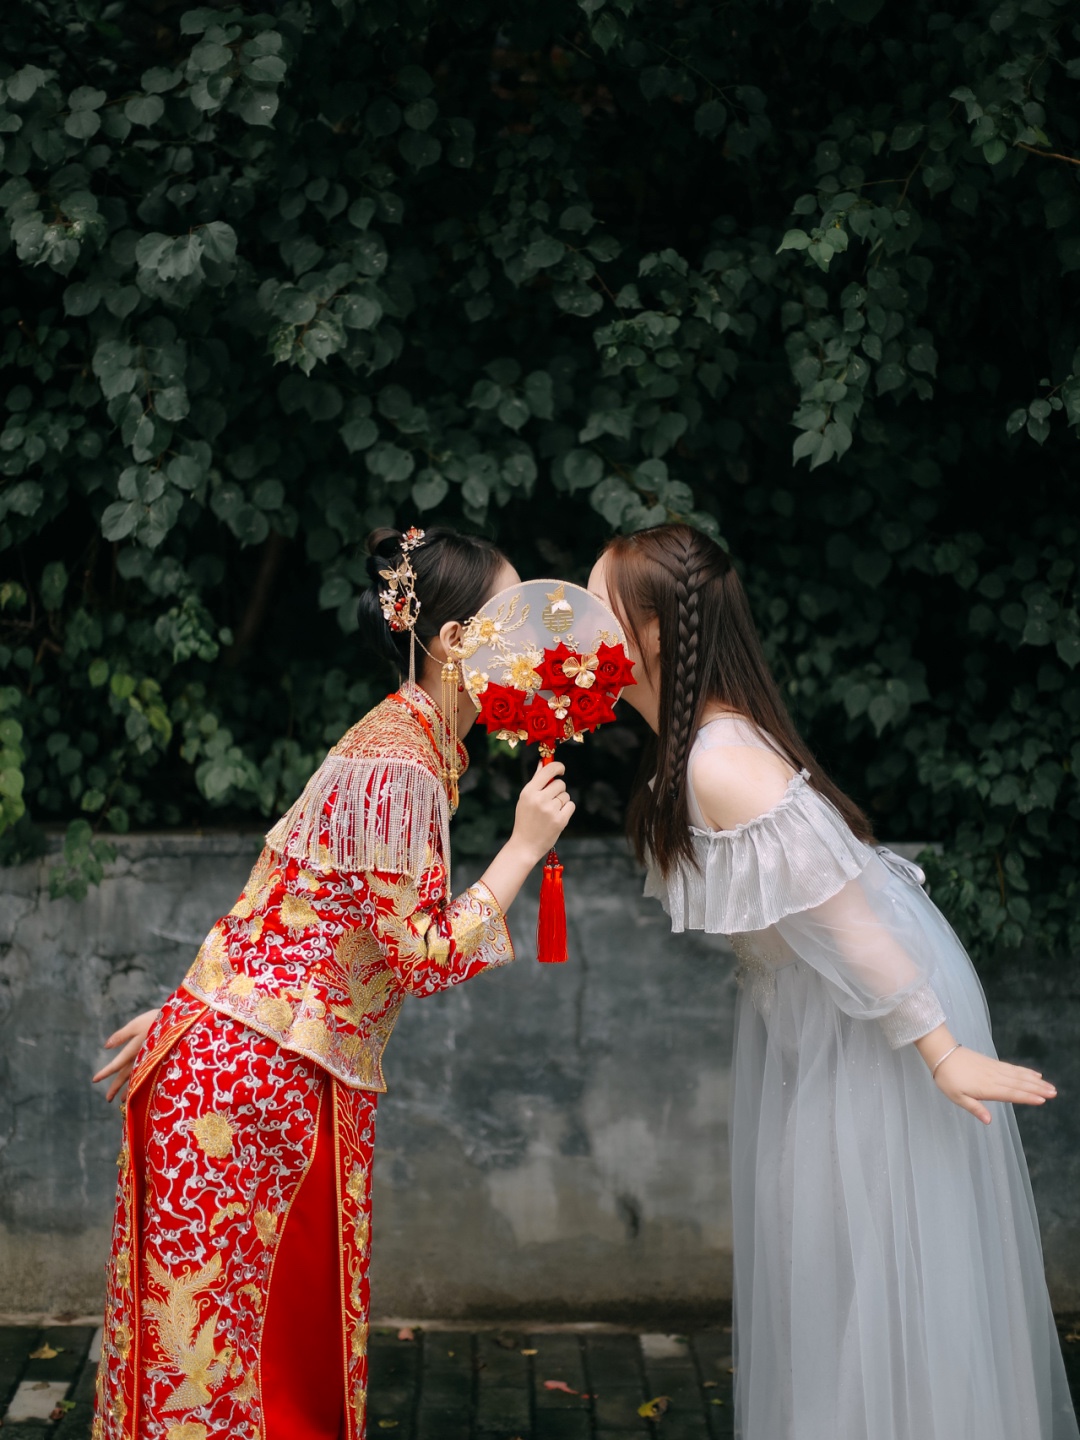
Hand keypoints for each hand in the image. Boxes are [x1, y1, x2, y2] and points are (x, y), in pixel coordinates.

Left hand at [92, 1009, 159, 1102]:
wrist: (181, 1022)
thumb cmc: (157, 1019)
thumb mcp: (136, 1024)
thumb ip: (121, 1036)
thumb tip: (106, 1046)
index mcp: (134, 1049)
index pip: (117, 1064)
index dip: (105, 1072)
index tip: (94, 1080)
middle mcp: (141, 1058)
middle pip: (126, 1075)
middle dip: (116, 1087)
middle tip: (108, 1099)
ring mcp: (150, 1060)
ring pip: (136, 1076)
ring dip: (128, 1088)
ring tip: (121, 1099)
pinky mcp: (157, 1058)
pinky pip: (146, 1073)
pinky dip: (140, 1081)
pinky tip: (139, 1086)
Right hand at [509, 760, 575, 863]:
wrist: (525, 845)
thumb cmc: (525, 820)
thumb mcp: (525, 799)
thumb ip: (536, 780)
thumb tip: (543, 762)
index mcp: (529, 792)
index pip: (548, 770)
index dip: (558, 766)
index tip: (561, 770)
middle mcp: (540, 799)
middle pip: (560, 784)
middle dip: (558, 790)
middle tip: (550, 800)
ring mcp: (550, 810)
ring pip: (566, 796)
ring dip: (562, 801)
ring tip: (550, 812)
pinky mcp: (560, 820)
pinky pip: (571, 806)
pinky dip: (567, 810)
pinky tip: (557, 817)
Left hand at [933, 1045, 1056, 1124]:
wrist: (942, 1054)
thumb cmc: (947, 1079)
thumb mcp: (957, 1097)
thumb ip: (975, 1108)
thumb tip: (989, 1121)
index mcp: (986, 1088)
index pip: (1010, 1094)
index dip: (1027, 1097)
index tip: (1042, 1100)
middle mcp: (994, 1078)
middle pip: (1019, 1084)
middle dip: (1037, 1089)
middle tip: (1054, 1093)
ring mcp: (995, 1069)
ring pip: (1019, 1076)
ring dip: (1035, 1081)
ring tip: (1049, 1086)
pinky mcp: (993, 1063)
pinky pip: (1012, 1068)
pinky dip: (1025, 1071)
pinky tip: (1034, 1074)